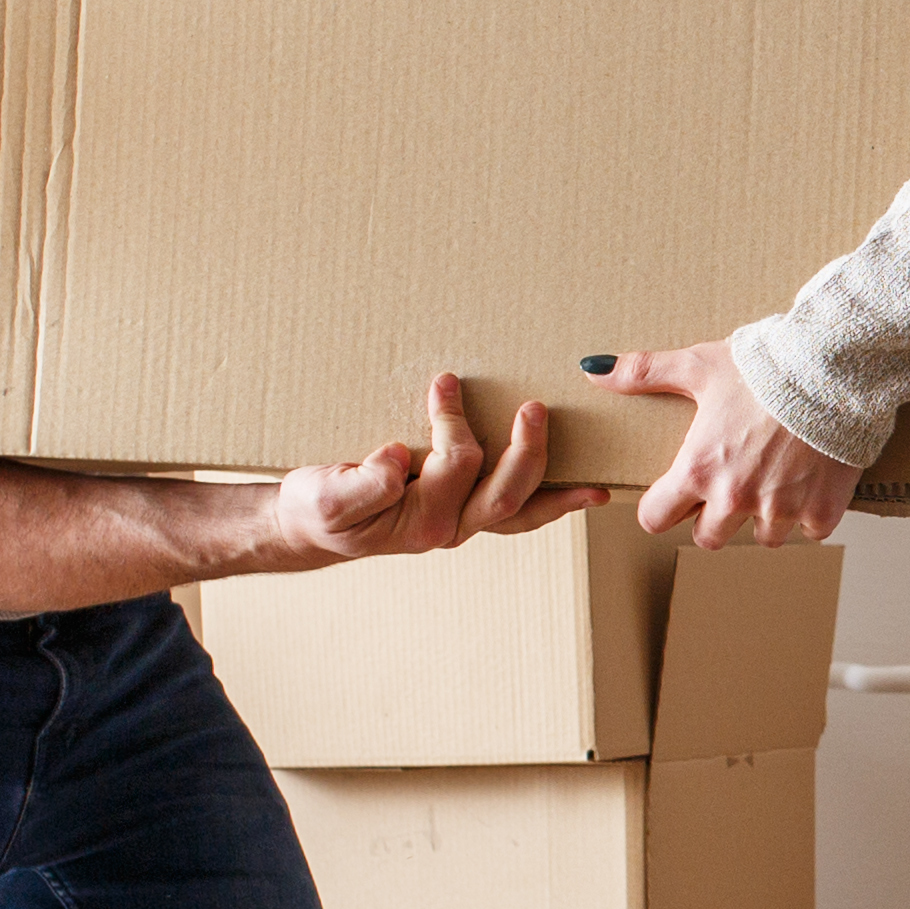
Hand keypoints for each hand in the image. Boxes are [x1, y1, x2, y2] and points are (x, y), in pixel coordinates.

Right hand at [250, 385, 595, 570]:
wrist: (313, 524)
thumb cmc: (319, 505)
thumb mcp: (326, 496)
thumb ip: (360, 485)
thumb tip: (395, 460)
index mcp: (418, 519)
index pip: (452, 467)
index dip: (453, 424)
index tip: (443, 382)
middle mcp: (449, 526)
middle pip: (503, 493)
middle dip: (525, 450)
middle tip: (534, 407)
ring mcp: (463, 522)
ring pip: (521, 509)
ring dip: (558, 488)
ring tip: (596, 479)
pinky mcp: (468, 510)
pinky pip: (521, 512)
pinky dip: (555, 503)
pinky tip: (588, 491)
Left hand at [596, 339, 861, 547]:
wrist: (832, 370)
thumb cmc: (764, 367)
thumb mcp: (698, 366)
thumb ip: (644, 372)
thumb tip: (594, 368)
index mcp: (698, 471)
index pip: (655, 520)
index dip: (660, 507)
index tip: (673, 494)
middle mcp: (735, 500)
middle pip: (708, 539)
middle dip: (713, 518)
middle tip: (728, 485)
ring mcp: (780, 510)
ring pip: (763, 538)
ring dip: (764, 518)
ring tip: (772, 481)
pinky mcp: (822, 510)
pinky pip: (810, 531)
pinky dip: (810, 513)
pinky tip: (810, 482)